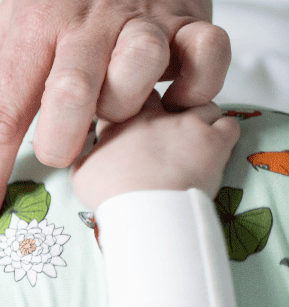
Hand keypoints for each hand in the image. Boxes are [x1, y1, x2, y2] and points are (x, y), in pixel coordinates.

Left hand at [0, 0, 231, 237]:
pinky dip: (193, 88)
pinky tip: (172, 92)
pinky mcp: (190, 15)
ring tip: (118, 101)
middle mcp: (84, 24)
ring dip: (124, 107)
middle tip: (64, 143)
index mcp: (31, 29)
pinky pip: (205, 61)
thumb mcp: (9, 16)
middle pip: (69, 100)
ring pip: (135, 78)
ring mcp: (141, 18)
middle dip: (63, 142)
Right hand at [70, 92, 239, 210]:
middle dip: (166, 109)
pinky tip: (215, 149)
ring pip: (201, 104)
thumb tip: (77, 150)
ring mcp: (187, 124)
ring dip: (199, 120)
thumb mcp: (81, 176)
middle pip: (166, 95)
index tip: (132, 127)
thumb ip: (82, 155)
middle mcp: (155, 115)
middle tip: (166, 132)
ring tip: (194, 141)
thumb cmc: (111, 196)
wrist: (145, 211)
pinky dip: (224, 135)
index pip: (126, 98)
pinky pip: (229, 125)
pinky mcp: (214, 140)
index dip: (131, 110)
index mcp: (121, 122)